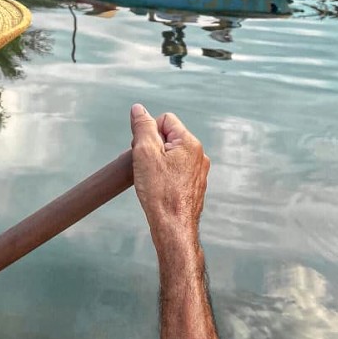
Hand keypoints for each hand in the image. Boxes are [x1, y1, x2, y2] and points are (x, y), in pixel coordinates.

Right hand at [130, 104, 208, 250]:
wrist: (173, 229)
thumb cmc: (159, 192)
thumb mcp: (144, 152)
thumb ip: (142, 126)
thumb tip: (138, 109)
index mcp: (190, 143)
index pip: (164, 120)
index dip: (148, 132)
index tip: (142, 151)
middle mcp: (199, 155)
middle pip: (168, 137)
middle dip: (152, 147)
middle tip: (145, 166)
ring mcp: (198, 172)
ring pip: (171, 155)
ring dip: (157, 162)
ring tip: (150, 180)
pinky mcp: (194, 186)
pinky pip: (175, 171)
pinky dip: (164, 175)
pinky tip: (158, 189)